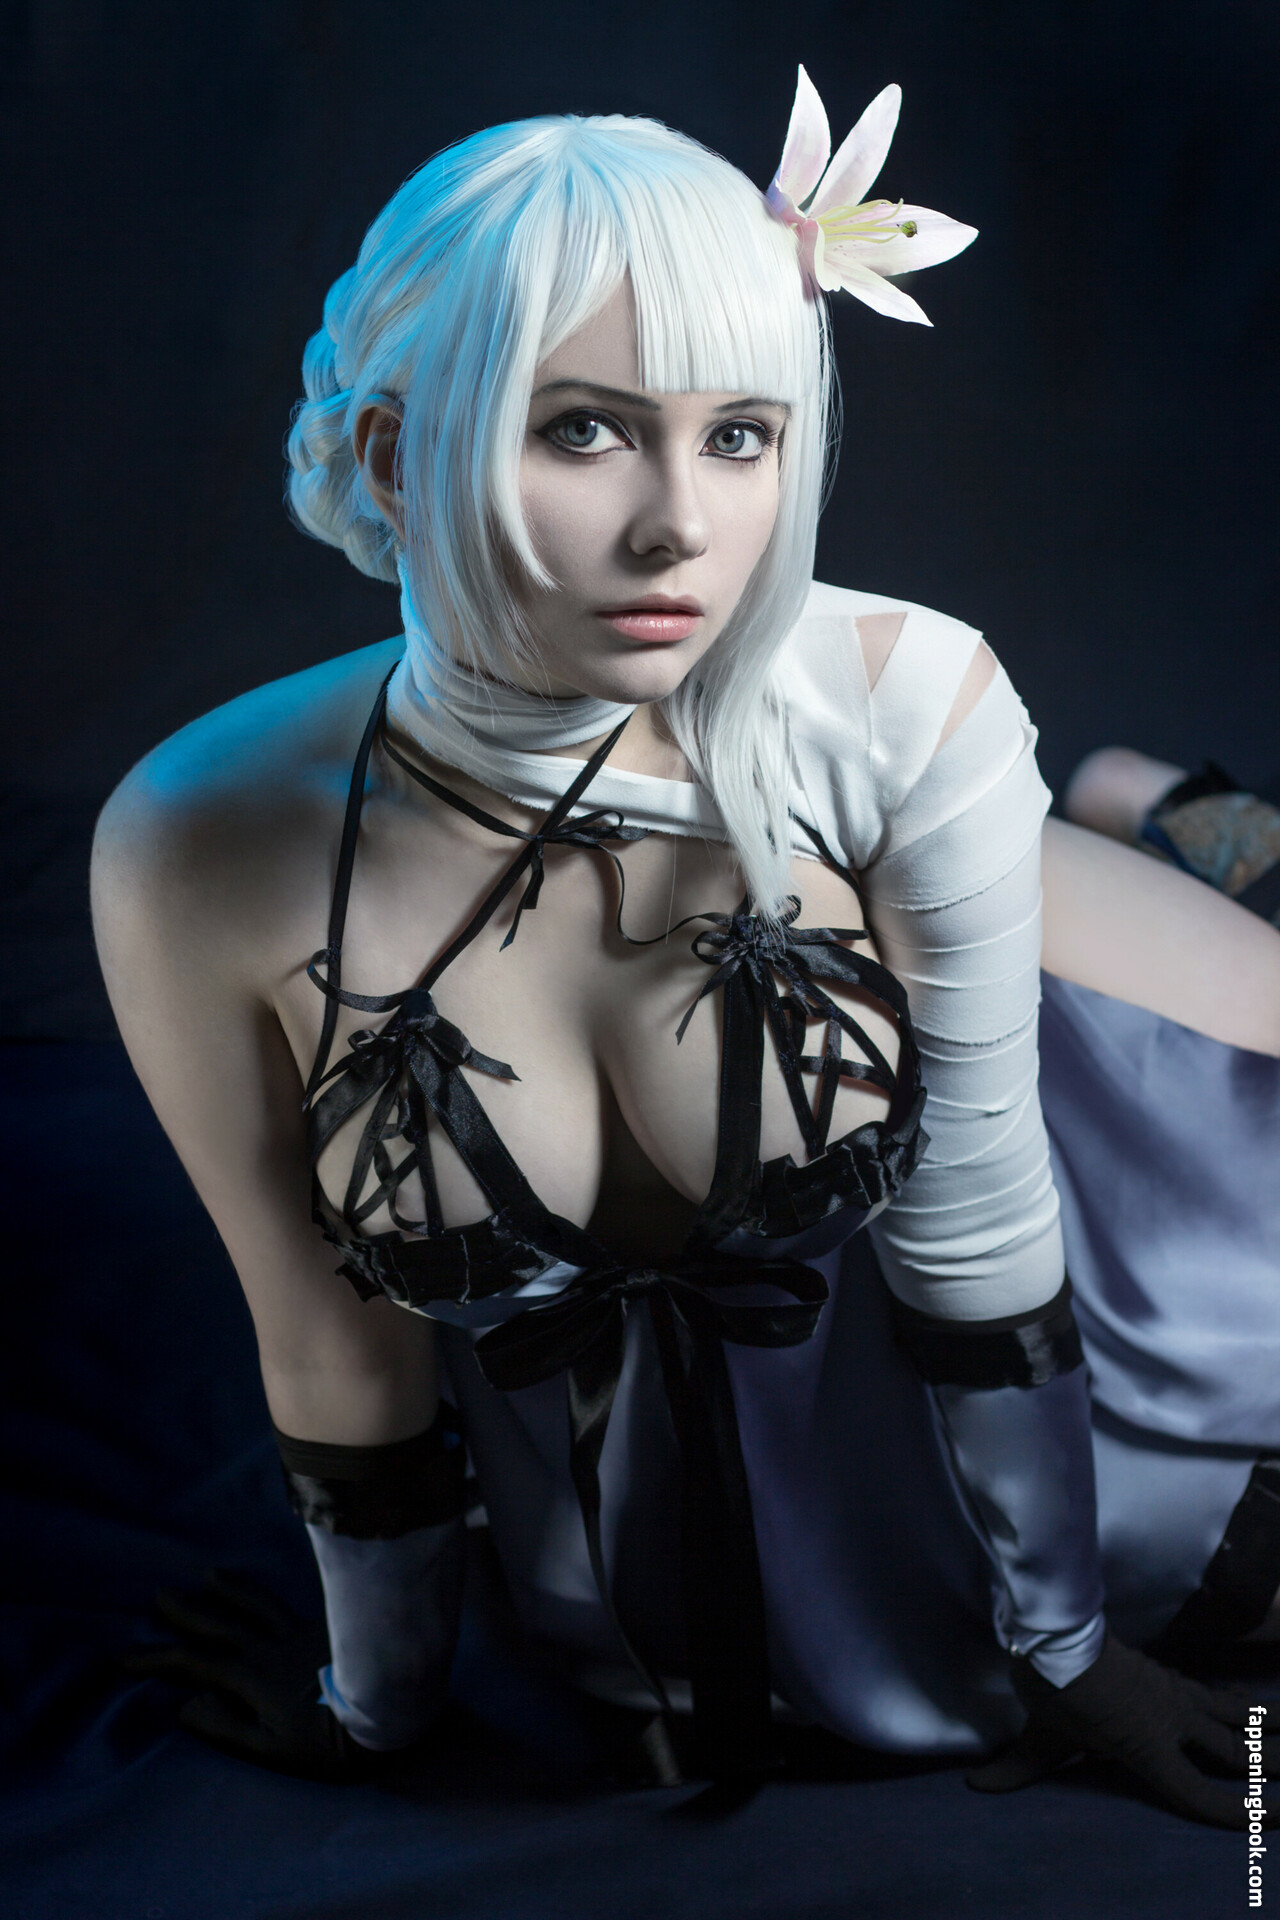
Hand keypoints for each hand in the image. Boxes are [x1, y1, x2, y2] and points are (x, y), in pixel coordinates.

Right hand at [123, 1568, 367, 1781]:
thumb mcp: (272, 1748)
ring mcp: (300, 1633)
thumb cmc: (329, 1741)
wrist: (391, 1710)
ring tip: (209, 1574)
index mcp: (254, 1676)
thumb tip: (183, 1707)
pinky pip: (286, 1602)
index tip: (124, 1658)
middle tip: (158, 1596)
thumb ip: (226, 1727)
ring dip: (229, 1589)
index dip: (158, 1659)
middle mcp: (273, 1646)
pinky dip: (267, 1592)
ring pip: (257, 1603)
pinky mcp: (325, 1629)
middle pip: (221, 1624)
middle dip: (186, 1612)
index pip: (195, 1663)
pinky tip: (268, 1589)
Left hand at [967, 1630, 1279, 1827]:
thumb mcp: (1038, 1735)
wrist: (1057, 1631)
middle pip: (1232, 1754)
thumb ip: (1017, 1767)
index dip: (1235, 1814)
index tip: (1270, 1822)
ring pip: (1231, 1715)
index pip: (1197, 1794)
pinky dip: (1234, 1701)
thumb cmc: (1052, 1689)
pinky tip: (1246, 1701)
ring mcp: (1173, 1693)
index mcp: (1148, 1749)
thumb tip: (976, 1787)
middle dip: (1266, 1771)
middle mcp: (1172, 1723)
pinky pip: (1209, 1691)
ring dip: (1263, 1728)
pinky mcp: (1167, 1672)